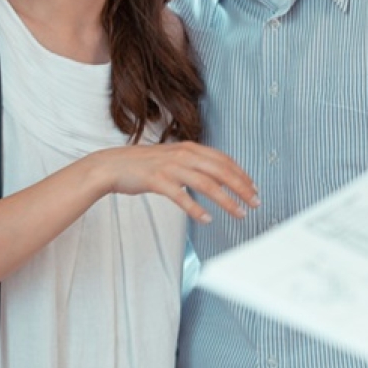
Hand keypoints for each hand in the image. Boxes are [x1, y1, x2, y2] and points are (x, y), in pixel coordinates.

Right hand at [90, 141, 258, 222]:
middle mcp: (184, 154)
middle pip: (222, 171)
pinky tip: (207, 219)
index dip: (242, 174)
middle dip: (242, 187)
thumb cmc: (145, 164)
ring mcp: (171, 167)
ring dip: (226, 200)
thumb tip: (217, 175)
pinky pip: (181, 196)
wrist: (112, 165)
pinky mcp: (157, 180)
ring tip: (239, 213)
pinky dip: (196, 209)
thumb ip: (195, 164)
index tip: (254, 188)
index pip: (224, 160)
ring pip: (207, 184)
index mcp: (191, 148)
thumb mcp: (174, 158)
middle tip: (255, 202)